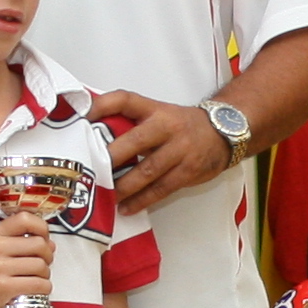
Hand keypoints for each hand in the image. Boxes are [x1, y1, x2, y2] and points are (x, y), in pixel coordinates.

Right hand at [0, 212, 52, 307]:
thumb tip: (50, 244)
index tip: (44, 238)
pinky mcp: (3, 287)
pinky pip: (38, 284)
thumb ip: (16, 244)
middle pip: (39, 244)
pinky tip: (38, 289)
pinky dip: (44, 288)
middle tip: (43, 263)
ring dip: (45, 274)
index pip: (24, 218)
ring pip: (41, 266)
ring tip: (37, 279)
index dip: (42, 227)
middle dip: (48, 256)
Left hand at [91, 90, 232, 211]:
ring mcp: (179, 150)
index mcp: (154, 109)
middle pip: (135, 140)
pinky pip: (161, 189)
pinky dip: (142, 200)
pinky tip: (126, 207)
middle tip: (90, 170)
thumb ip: (132, 120)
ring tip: (105, 195)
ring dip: (124, 186)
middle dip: (111, 156)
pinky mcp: (187, 171)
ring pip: (147, 170)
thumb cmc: (181, 125)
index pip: (126, 100)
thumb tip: (93, 131)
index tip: (83, 116)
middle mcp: (166, 126)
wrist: (223, 132)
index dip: (103, 105)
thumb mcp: (159, 113)